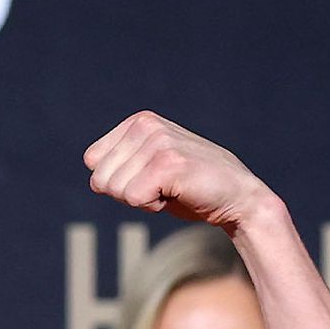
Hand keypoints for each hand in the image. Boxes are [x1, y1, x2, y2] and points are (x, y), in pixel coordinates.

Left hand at [84, 111, 272, 231]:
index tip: (147, 178)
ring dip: (141, 200)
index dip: (116, 181)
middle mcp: (147, 125)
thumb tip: (93, 176)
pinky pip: (133, 198)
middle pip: (100, 179)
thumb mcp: (147, 167)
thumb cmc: (187, 188)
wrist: (237, 197)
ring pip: (115, 190)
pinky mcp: (169, 163)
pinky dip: (152, 206)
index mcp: (138, 122)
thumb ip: (120, 164)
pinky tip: (176, 194)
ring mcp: (159, 142)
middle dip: (126, 193)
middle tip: (160, 187)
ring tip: (170, 188)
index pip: (92, 162)